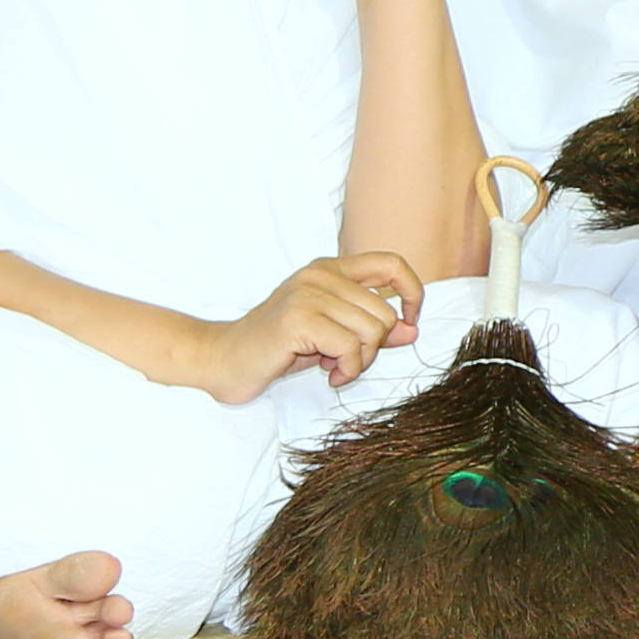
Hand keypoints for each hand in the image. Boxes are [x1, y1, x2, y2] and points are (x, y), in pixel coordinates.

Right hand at [181, 254, 424, 402]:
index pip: (392, 263)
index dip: (413, 292)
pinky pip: (350, 348)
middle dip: (374, 348)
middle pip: (385, 312)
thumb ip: (372, 328)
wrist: (225, 359)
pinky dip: (347, 370)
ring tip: (334, 366)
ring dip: (359, 361)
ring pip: (372, 331)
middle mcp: (320, 274)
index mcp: (331, 269)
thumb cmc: (280, 348)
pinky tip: (328, 374)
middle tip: (347, 360)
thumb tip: (412, 330)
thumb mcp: (333, 334)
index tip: (409, 322)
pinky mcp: (298, 318)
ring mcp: (308, 293)